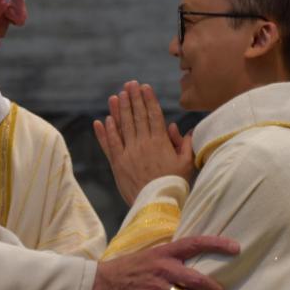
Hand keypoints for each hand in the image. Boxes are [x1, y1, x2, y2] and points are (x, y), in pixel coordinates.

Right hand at [89, 235, 239, 289]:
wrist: (104, 282)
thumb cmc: (130, 267)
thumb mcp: (151, 254)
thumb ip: (171, 256)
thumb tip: (196, 261)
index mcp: (165, 252)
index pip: (195, 243)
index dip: (217, 244)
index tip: (236, 248)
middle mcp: (164, 268)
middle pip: (200, 280)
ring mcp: (158, 287)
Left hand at [93, 81, 193, 204]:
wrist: (158, 205)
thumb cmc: (175, 185)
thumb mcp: (186, 163)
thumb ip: (183, 143)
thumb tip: (177, 127)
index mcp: (160, 142)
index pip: (153, 115)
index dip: (148, 99)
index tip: (144, 87)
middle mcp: (143, 144)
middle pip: (136, 116)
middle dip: (132, 98)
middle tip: (129, 84)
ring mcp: (129, 153)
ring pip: (122, 126)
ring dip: (118, 110)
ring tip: (116, 96)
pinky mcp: (118, 164)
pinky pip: (110, 144)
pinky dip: (105, 132)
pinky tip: (103, 120)